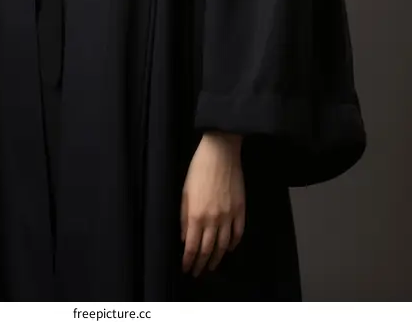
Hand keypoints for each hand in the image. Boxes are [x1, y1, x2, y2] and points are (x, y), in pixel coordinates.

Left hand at [180, 132, 245, 276]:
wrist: (220, 152)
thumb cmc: (198, 169)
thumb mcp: (185, 192)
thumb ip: (184, 216)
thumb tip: (184, 237)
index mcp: (196, 215)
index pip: (192, 246)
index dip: (189, 260)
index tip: (186, 269)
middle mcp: (213, 219)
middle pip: (208, 249)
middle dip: (202, 264)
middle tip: (198, 272)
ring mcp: (229, 215)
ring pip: (223, 245)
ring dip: (217, 258)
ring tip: (212, 266)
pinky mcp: (241, 209)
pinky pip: (238, 232)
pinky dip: (233, 244)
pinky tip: (228, 248)